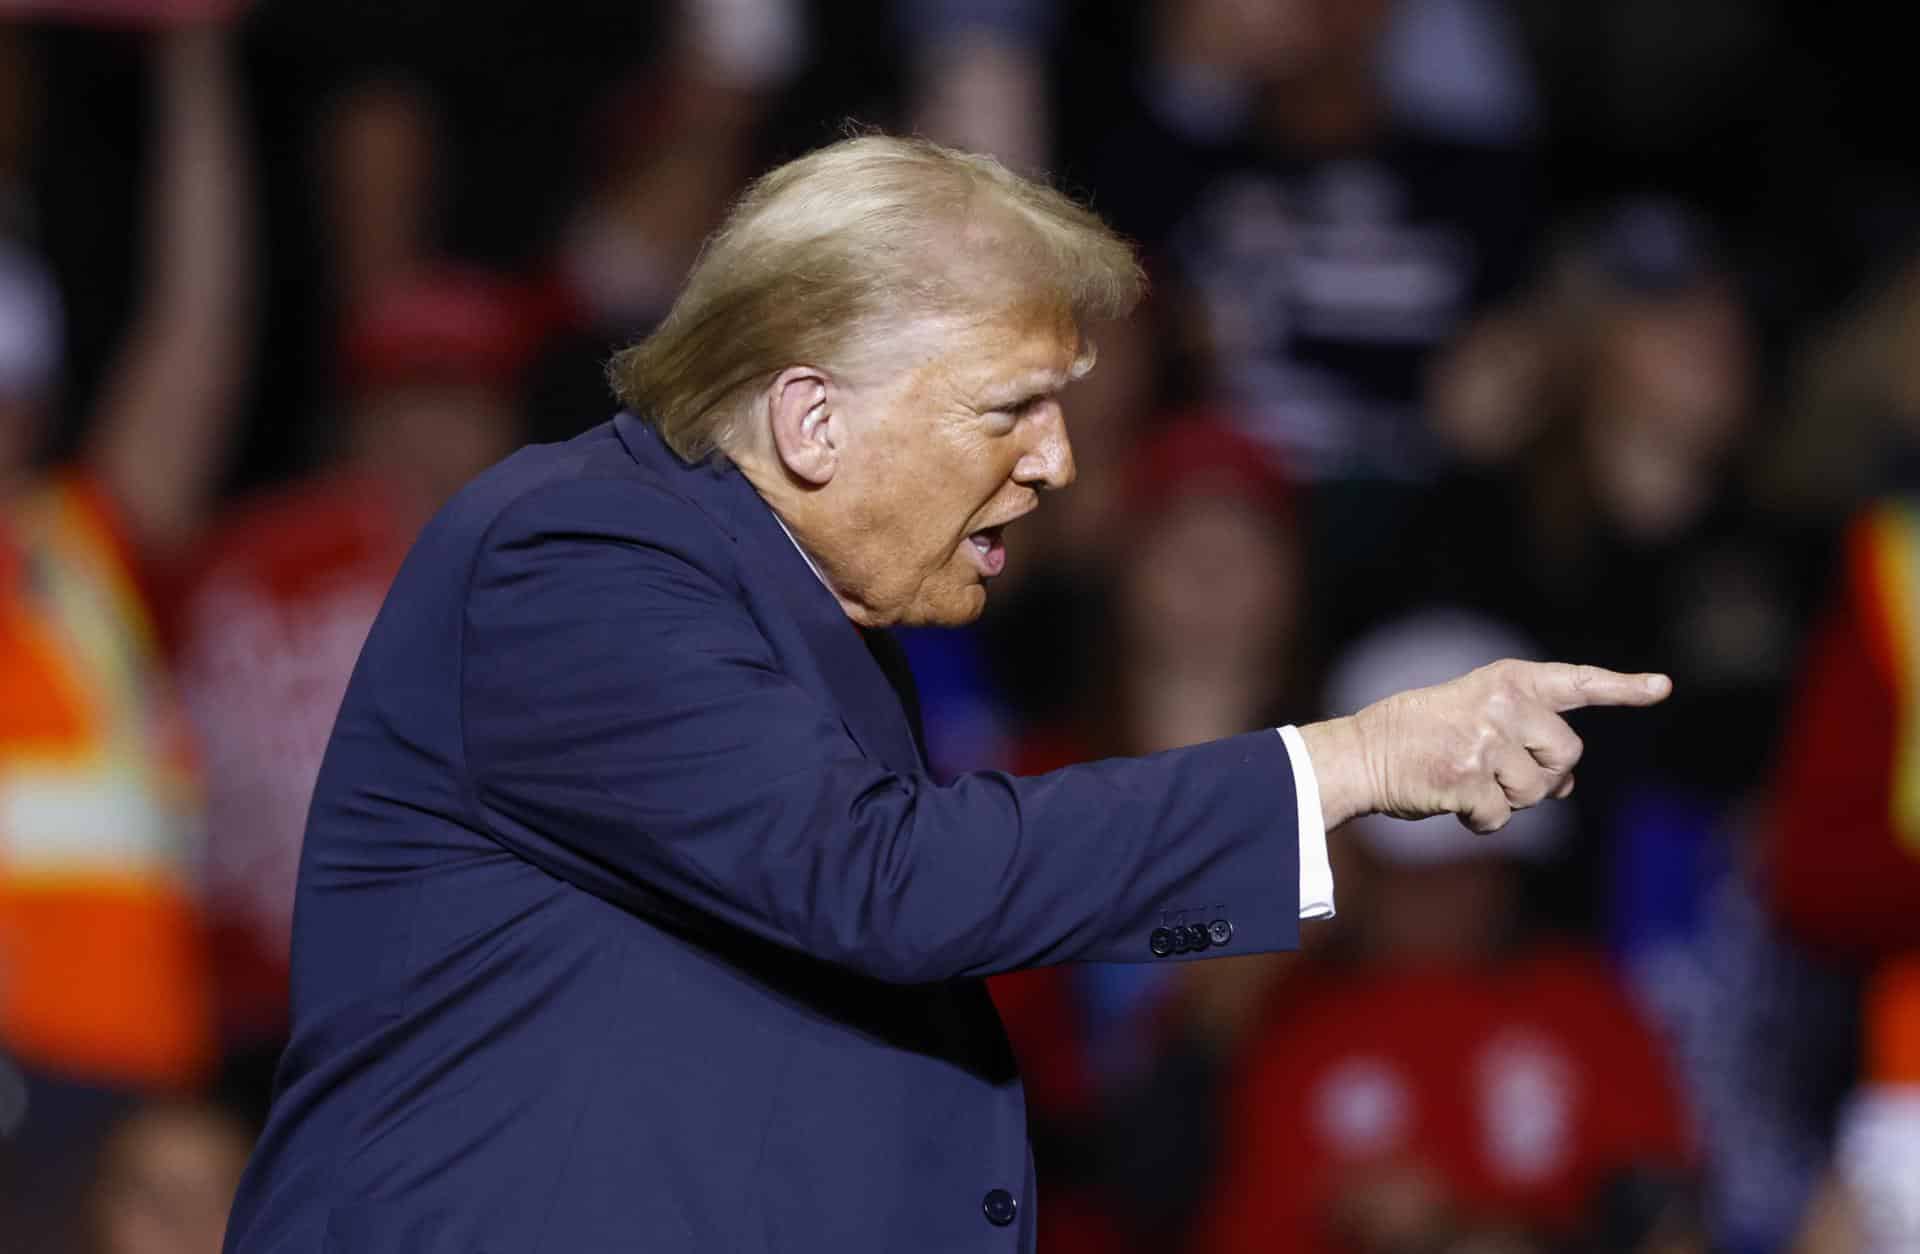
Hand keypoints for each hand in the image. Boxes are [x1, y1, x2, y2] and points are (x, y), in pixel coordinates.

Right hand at [1300, 660, 1671, 832]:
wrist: (1360, 752)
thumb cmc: (1419, 736)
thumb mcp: (1474, 716)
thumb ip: (1525, 738)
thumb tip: (1567, 788)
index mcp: (1507, 680)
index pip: (1575, 682)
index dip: (1621, 688)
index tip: (1661, 688)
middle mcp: (1502, 703)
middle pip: (1566, 755)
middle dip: (1544, 776)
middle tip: (1499, 772)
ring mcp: (1486, 739)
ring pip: (1537, 792)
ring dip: (1509, 801)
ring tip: (1467, 780)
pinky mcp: (1468, 776)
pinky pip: (1500, 817)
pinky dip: (1480, 821)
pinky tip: (1450, 799)